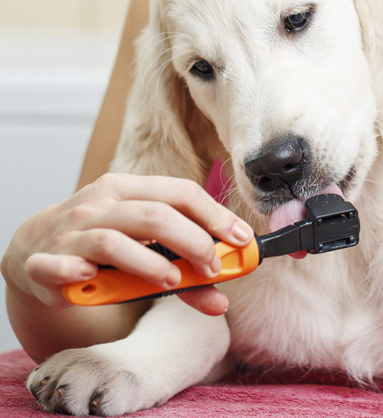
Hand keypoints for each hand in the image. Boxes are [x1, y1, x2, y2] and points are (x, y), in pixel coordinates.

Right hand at [1, 173, 252, 314]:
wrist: (35, 248)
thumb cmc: (102, 244)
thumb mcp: (144, 246)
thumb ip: (185, 271)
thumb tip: (222, 299)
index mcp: (129, 189)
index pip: (181, 193)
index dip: (215, 216)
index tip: (241, 240)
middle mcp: (100, 204)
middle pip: (155, 215)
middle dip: (193, 242)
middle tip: (212, 268)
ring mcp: (71, 231)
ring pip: (113, 241)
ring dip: (149, 264)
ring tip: (172, 281)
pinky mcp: (44, 262)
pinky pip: (59, 265)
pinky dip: (76, 272)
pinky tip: (93, 279)